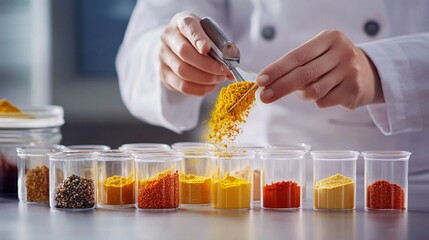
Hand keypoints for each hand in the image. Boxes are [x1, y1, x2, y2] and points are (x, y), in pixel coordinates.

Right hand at [159, 12, 231, 95]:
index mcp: (181, 22)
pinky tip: (210, 86)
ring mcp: (162, 56)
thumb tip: (230, 72)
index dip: (197, 38)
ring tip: (218, 79)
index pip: (188, 27)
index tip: (207, 48)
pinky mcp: (163, 73)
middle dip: (207, 65)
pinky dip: (199, 89)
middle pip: (184, 52)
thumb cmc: (198, 40)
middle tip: (223, 71)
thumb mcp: (208, 35)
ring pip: (182, 71)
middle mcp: (168, 37)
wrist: (177, 47)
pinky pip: (181, 85)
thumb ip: (220, 48)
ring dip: (205, 78)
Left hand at [256, 29, 383, 109]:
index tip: (261, 80)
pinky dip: (318, 101)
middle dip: (280, 87)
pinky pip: (323, 101)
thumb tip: (267, 83)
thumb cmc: (333, 63)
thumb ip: (297, 65)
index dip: (277, 69)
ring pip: (313, 91)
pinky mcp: (354, 89)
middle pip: (303, 74)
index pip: (296, 56)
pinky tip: (327, 93)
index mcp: (329, 38)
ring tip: (305, 91)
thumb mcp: (319, 54)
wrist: (370, 73)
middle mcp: (342, 52)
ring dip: (302, 95)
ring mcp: (350, 71)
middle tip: (264, 97)